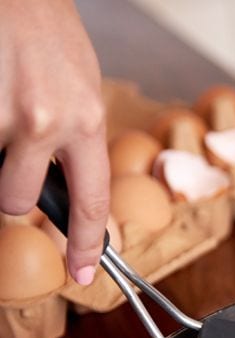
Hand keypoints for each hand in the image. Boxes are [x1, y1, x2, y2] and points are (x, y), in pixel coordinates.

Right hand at [0, 0, 108, 284]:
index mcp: (84, 121)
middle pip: (17, 202)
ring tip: (3, 107)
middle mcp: (44, 122)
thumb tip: (62, 192)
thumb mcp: (80, 89)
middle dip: (11, 189)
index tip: (83, 272)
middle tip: (13, 149)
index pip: (90, 203)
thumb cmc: (44, 32)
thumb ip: (75, 143)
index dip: (84, 244)